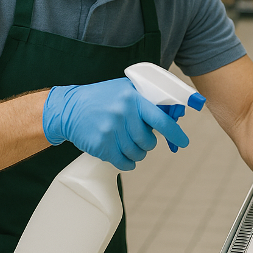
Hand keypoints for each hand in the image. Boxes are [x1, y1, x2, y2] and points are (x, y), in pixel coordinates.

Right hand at [43, 78, 189, 169]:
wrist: (69, 108)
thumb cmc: (101, 98)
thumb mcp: (123, 89)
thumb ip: (145, 99)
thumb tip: (173, 113)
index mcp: (132, 97)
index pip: (160, 120)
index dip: (175, 133)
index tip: (183, 142)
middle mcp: (122, 113)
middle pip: (149, 142)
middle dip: (147, 143)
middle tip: (139, 138)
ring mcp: (111, 130)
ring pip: (138, 154)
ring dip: (136, 153)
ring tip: (127, 144)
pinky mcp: (102, 145)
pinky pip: (124, 163)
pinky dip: (127, 163)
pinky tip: (122, 155)